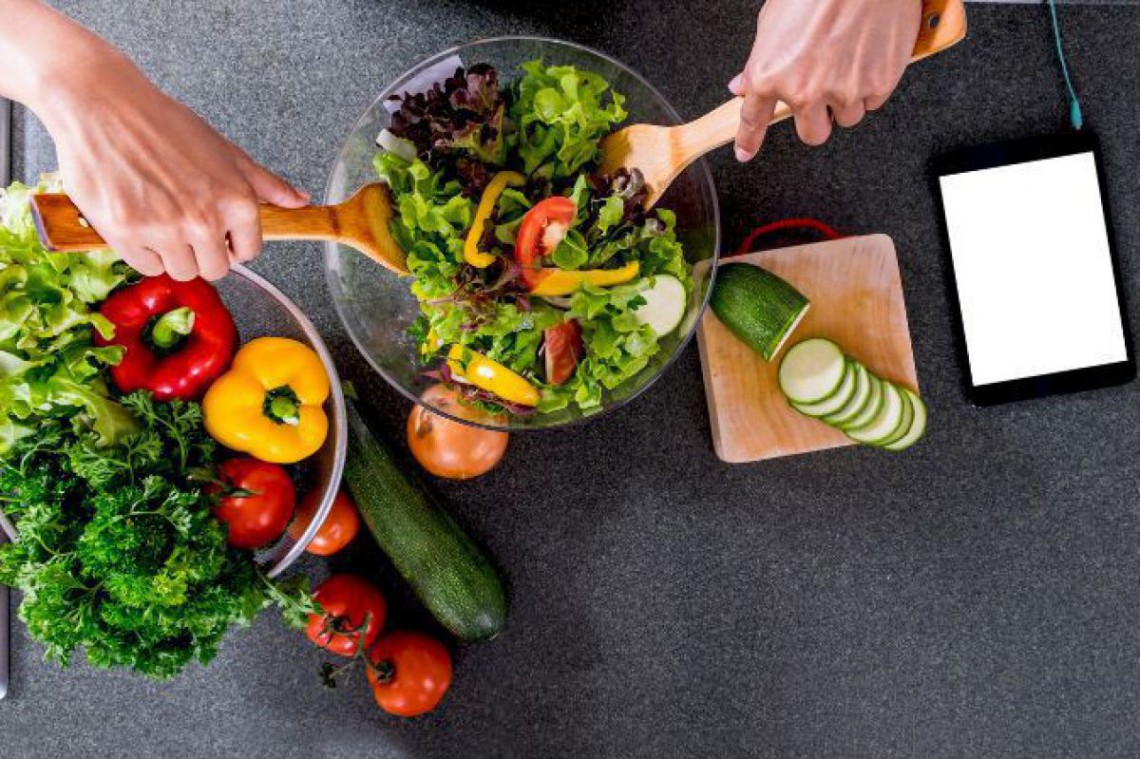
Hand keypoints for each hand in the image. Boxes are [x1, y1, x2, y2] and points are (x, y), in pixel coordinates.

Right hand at [35, 49, 307, 279]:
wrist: (103, 106)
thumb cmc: (164, 124)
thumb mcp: (225, 151)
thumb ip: (265, 183)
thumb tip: (299, 201)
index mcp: (236, 201)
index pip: (249, 252)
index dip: (234, 243)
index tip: (221, 234)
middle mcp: (204, 220)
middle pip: (216, 269)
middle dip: (205, 252)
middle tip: (187, 225)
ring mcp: (164, 230)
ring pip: (181, 272)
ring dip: (174, 254)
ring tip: (161, 219)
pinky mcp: (126, 234)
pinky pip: (146, 266)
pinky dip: (143, 251)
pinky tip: (139, 221)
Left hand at [730, 0, 921, 160]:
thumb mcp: (773, 20)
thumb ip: (760, 60)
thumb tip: (744, 85)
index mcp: (772, 75)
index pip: (754, 120)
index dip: (748, 140)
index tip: (745, 151)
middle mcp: (806, 91)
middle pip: (812, 134)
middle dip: (815, 118)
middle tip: (822, 91)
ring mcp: (844, 91)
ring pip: (847, 118)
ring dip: (846, 99)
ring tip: (848, 60)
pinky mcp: (878, 84)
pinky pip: (873, 100)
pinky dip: (871, 84)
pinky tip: (867, 54)